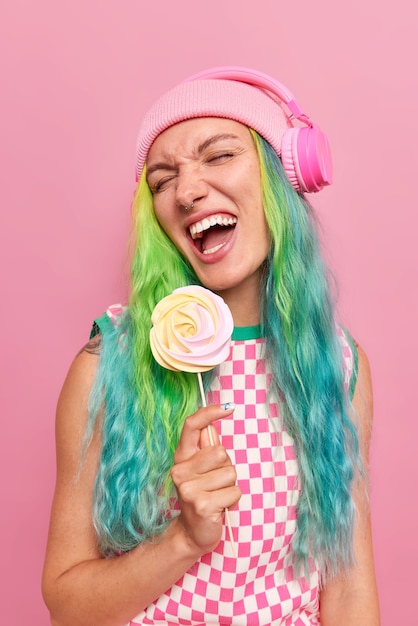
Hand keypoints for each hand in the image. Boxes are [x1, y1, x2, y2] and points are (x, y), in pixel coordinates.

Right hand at [170, 404, 240, 554]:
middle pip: (221, 452)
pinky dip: (232, 500)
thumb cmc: (203, 495)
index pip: (192, 425)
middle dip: (226, 467)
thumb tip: (213, 424)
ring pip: (230, 473)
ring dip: (230, 486)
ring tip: (217, 496)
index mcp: (181, 457)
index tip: (229, 408)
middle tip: (216, 483)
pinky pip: (234, 492)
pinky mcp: (201, 504)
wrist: (193, 532)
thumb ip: (205, 448)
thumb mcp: (201, 469)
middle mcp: (180, 470)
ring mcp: (189, 488)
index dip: (210, 413)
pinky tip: (219, 508)